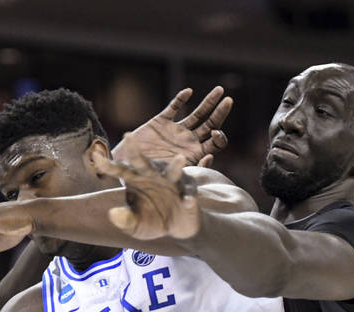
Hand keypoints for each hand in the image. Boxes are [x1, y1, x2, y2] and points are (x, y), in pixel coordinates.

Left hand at [92, 149, 199, 239]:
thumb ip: (124, 221)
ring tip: (180, 159)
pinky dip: (188, 196)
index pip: (118, 170)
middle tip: (127, 136)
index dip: (106, 164)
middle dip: (134, 150)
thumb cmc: (152, 222)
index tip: (95, 156)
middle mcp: (152, 175)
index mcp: (135, 180)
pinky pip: (189, 192)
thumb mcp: (136, 226)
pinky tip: (187, 201)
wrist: (177, 228)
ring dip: (176, 166)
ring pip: (174, 172)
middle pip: (142, 162)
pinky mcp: (189, 191)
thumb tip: (112, 214)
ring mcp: (172, 181)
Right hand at [112, 86, 231, 168]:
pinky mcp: (161, 122)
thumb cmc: (149, 179)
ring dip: (208, 102)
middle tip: (228, 101)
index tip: (215, 132)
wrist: (125, 169)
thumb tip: (209, 157)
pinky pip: (173, 107)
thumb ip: (192, 169)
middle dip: (220, 113)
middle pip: (211, 125)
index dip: (219, 137)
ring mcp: (176, 130)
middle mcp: (188, 141)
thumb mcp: (172, 177)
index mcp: (194, 155)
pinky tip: (188, 92)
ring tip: (220, 90)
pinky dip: (180, 99)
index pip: (215, 144)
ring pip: (197, 114)